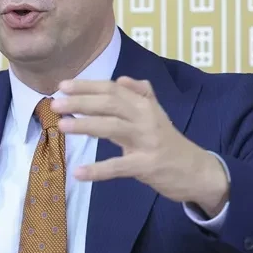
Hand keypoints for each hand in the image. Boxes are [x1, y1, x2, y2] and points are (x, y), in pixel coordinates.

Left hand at [52, 77, 228, 214]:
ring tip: (62, 127)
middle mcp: (146, 118)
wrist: (198, 171)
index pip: (112, 89)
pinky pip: (119, 166)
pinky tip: (79, 172)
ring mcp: (147, 142)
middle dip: (80, 102)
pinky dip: (98, 170)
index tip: (63, 86)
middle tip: (55, 104)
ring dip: (85, 126)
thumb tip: (122, 79)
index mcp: (145, 105)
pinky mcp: (147, 166)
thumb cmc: (170, 143)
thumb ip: (142, 95)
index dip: (87, 86)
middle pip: (110, 104)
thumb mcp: (158, 115)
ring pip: (112, 128)